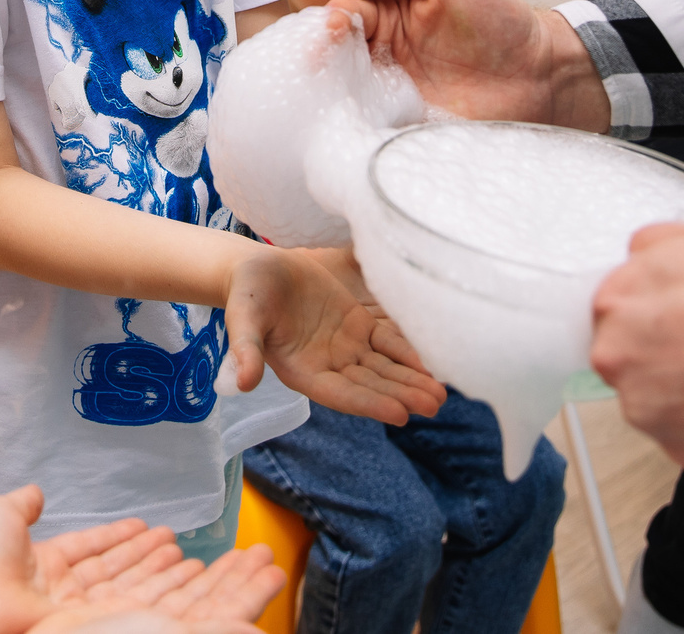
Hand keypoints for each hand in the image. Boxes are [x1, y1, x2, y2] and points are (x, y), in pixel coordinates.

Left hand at [0, 485, 280, 633]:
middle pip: (122, 574)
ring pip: (140, 591)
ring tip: (198, 557)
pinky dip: (171, 588)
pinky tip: (192, 571)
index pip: (92, 553)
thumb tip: (35, 491)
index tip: (148, 528)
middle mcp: (67, 595)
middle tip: (181, 541)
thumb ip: (22, 505)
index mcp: (43, 568)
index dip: (120, 540)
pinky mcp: (98, 626)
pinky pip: (142, 604)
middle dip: (155, 559)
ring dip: (171, 574)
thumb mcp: (0, 517)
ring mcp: (84, 615)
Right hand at [224, 245, 444, 424]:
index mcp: (302, 372)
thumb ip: (245, 350)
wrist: (257, 269)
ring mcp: (345, 347)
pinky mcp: (357, 326)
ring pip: (384, 368)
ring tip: (441, 394)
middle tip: (434, 405)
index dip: (370, 403)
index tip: (400, 414)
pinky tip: (432, 362)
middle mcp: (328, 366)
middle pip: (371, 385)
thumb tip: (243, 384)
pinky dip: (409, 353)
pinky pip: (388, 342)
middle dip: (402, 395)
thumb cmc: (246, 294)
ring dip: (411, 380)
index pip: (341, 394)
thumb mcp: (243, 319)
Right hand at [327, 0, 604, 128]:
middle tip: (325, 60)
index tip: (337, 25)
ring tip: (334, 94)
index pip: (340, 13)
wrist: (538, 73)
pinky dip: (357, 130)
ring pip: (341, 96)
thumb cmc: (497, 17)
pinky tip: (354, 126)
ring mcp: (389, 95)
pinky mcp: (403, 129)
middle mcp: (379, 55)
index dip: (332, 19)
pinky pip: (368, 132)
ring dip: (333, 95)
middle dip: (322, 57)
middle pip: (331, 57)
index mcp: (384, 15)